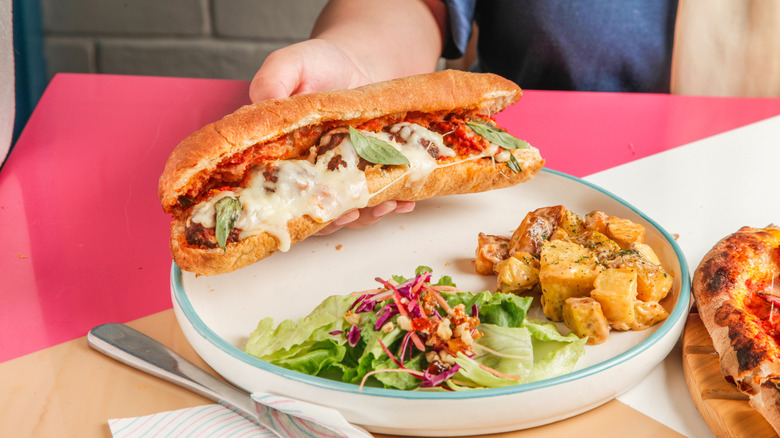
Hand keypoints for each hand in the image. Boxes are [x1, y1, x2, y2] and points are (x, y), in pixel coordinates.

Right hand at [250, 39, 416, 233]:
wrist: (361, 65)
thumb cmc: (319, 65)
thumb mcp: (293, 63)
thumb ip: (273, 78)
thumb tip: (262, 99)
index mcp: (276, 156)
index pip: (271, 192)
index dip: (289, 208)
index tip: (312, 208)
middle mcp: (303, 176)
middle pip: (310, 212)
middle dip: (333, 218)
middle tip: (353, 213)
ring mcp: (336, 181)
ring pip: (346, 212)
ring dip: (367, 215)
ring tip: (388, 204)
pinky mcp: (365, 180)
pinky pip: (375, 202)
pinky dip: (390, 203)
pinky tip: (406, 200)